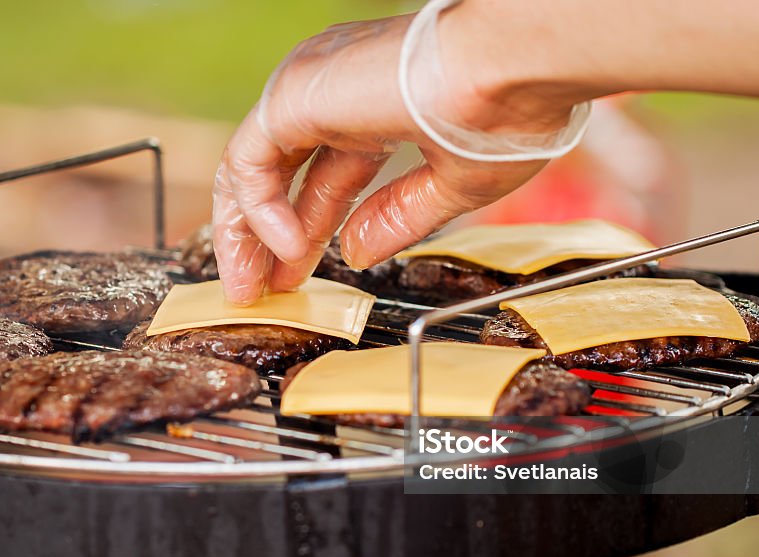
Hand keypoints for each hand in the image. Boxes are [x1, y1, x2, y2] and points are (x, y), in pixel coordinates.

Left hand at [211, 8, 574, 303]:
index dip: (308, 231)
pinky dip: (258, 212)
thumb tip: (356, 253)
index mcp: (372, 108)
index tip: (296, 276)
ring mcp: (309, 90)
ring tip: (250, 286)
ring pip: (252, 168)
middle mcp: (333, 95)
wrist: (513, 66)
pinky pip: (250, 162)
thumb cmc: (508, 111)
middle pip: (279, 174)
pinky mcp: (292, 94)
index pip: (322, 177)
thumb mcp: (452, 185)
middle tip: (260, 289)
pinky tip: (288, 252)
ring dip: (245, 233)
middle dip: (264, 239)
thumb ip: (398, 218)